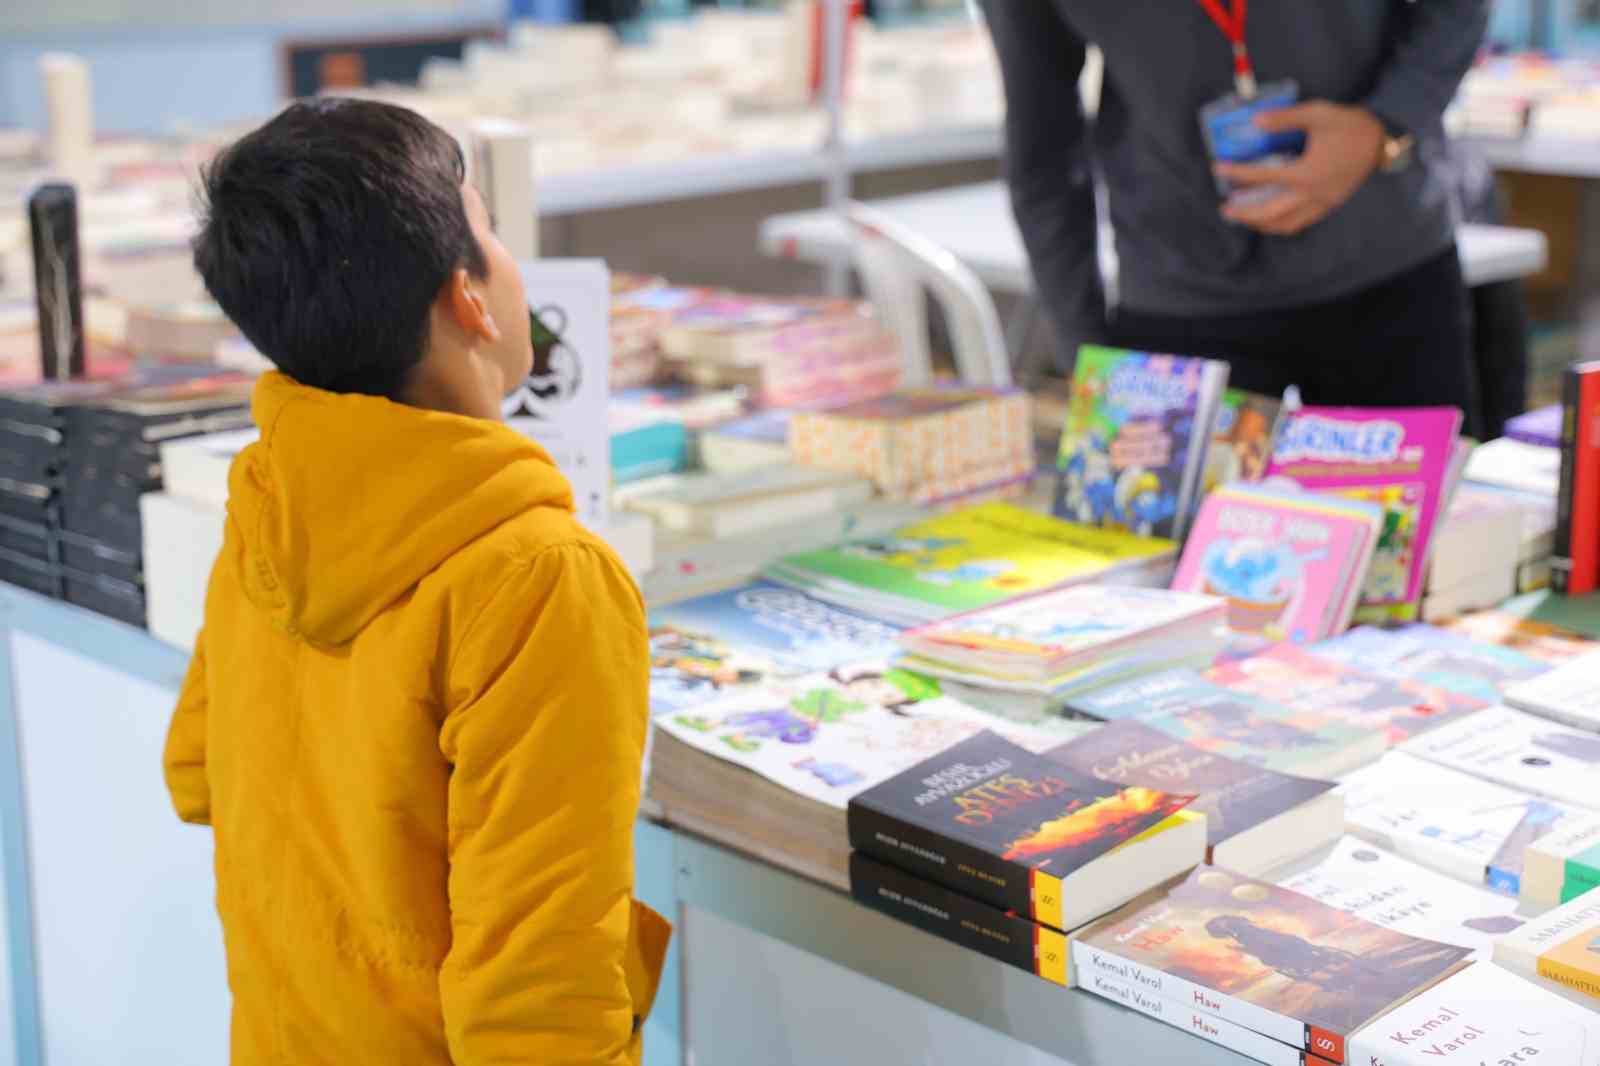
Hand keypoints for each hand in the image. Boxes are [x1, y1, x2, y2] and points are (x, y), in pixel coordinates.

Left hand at [1214, 102, 1385, 236]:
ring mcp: (1322, 204)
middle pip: (1269, 212)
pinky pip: (1300, 223)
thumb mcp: (1317, 113)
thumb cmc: (1349, 125)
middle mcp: (1312, 194)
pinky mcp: (1328, 206)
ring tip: (1243, 216)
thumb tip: (1255, 120)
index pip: (1263, 177)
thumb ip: (1285, 118)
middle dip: (1244, 213)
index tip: (1218, 167)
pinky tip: (1268, 217)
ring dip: (1260, 223)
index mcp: (1307, 173)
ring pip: (1284, 224)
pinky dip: (1280, 224)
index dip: (1237, 172)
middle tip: (1225, 208)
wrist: (1382, 140)